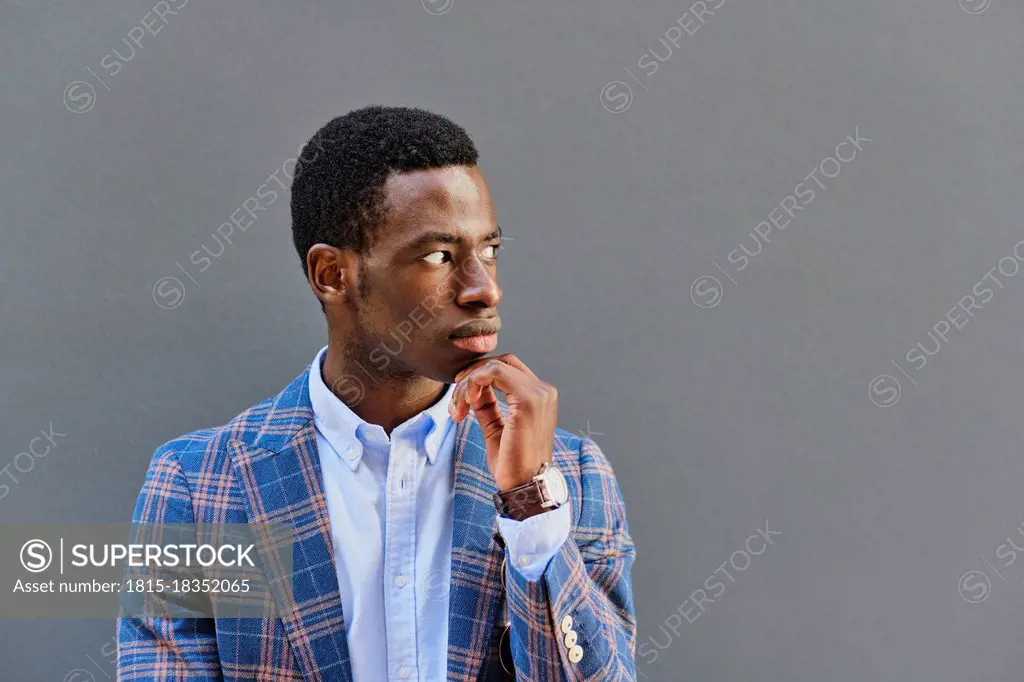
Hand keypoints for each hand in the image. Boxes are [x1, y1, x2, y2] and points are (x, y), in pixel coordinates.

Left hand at [449, 354, 557, 491]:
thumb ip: (488, 405)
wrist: (524, 486)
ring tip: (458, 406)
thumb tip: (472, 389)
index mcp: (539, 397)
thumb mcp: (496, 428)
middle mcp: (543, 390)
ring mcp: (538, 393)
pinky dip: (474, 382)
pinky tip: (467, 401)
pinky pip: (494, 373)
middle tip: (456, 397)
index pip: (508, 369)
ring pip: (494, 366)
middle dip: (472, 374)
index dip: (480, 374)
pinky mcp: (528, 400)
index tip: (461, 394)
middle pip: (501, 362)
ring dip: (469, 382)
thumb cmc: (513, 464)